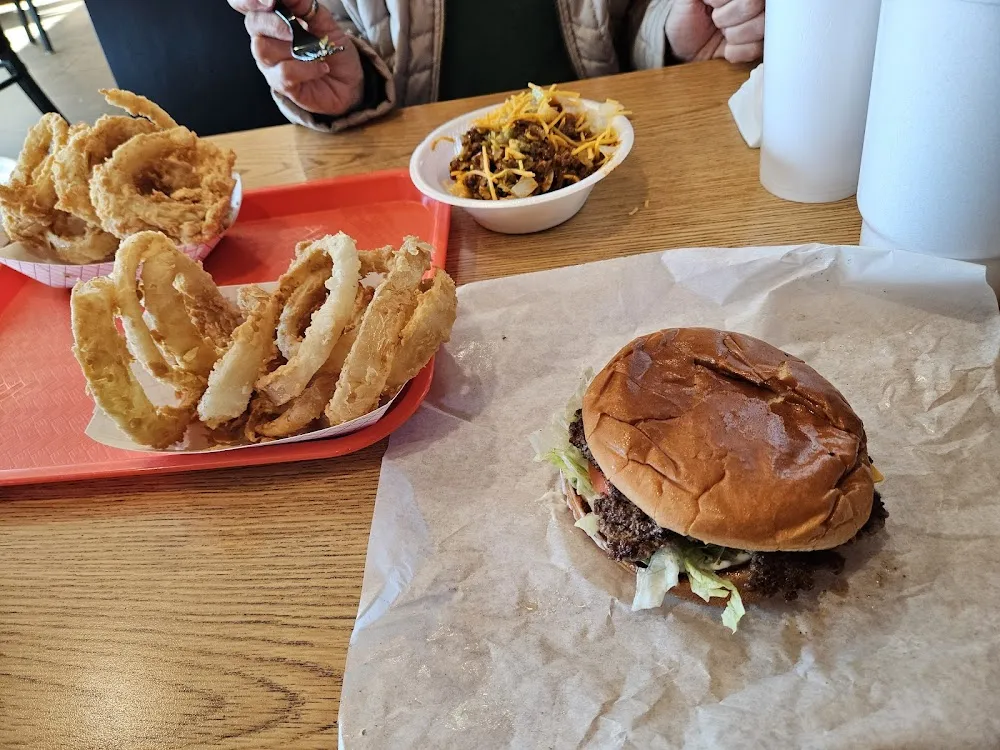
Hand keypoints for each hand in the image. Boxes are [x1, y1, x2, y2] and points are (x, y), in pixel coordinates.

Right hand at [228, 0, 364, 115]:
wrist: (347, 80)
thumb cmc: (330, 48)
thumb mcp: (322, 20)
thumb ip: (303, 5)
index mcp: (271, 19)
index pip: (245, 4)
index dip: (249, 1)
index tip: (270, 1)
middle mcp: (265, 40)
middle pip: (253, 24)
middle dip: (275, 23)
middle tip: (299, 28)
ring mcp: (271, 64)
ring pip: (264, 50)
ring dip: (293, 47)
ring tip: (316, 50)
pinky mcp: (282, 85)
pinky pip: (285, 73)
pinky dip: (307, 68)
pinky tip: (322, 67)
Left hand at [667, 0, 763, 63]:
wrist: (684, 47)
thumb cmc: (686, 17)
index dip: (720, 2)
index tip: (710, 4)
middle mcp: (753, 2)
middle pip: (752, 5)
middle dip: (725, 19)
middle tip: (716, 20)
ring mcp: (759, 21)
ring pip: (759, 27)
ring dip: (733, 36)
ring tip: (722, 33)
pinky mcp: (759, 44)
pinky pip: (756, 49)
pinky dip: (735, 52)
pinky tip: (727, 47)